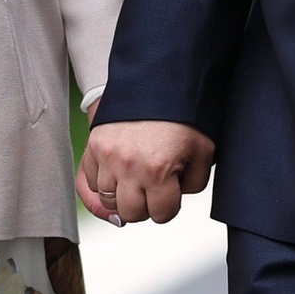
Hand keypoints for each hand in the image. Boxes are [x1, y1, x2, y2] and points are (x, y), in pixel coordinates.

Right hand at [76, 120, 216, 225]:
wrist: (158, 79)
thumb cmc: (183, 113)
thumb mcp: (204, 150)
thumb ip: (195, 182)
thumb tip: (177, 195)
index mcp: (158, 170)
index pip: (162, 214)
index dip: (170, 206)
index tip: (172, 193)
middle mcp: (128, 167)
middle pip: (131, 213)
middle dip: (145, 207)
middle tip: (154, 191)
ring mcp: (107, 157)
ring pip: (108, 200)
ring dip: (123, 196)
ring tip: (136, 182)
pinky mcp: (93, 146)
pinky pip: (90, 182)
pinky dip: (104, 183)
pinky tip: (119, 174)